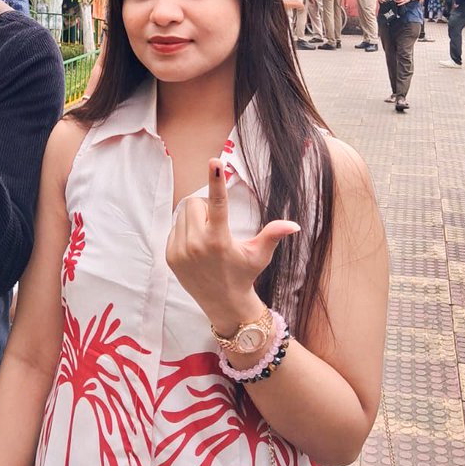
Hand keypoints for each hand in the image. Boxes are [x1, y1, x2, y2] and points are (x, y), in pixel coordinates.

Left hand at [165, 159, 299, 336]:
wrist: (223, 304)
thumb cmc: (244, 275)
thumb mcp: (260, 255)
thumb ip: (273, 235)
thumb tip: (294, 225)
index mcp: (219, 241)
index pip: (217, 204)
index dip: (216, 180)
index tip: (214, 161)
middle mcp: (197, 245)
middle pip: (195, 203)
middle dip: (205, 207)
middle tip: (216, 225)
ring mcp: (180, 251)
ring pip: (183, 214)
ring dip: (194, 219)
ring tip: (206, 237)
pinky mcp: (170, 256)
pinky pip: (174, 228)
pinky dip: (185, 231)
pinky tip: (196, 246)